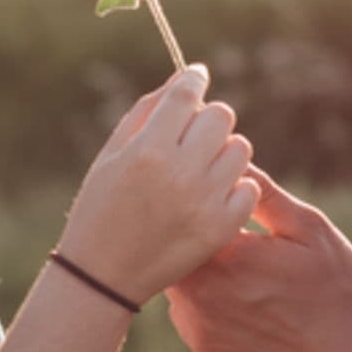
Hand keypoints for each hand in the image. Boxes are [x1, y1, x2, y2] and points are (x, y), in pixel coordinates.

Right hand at [58, 64, 257, 303]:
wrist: (104, 276)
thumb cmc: (101, 208)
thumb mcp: (111, 155)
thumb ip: (146, 112)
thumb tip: (182, 78)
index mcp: (148, 151)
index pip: (186, 95)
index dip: (193, 78)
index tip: (196, 76)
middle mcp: (180, 173)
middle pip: (221, 116)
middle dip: (208, 117)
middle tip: (193, 132)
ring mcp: (204, 202)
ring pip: (240, 148)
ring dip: (223, 149)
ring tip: (201, 166)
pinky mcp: (221, 227)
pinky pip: (249, 186)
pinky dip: (234, 185)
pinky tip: (211, 193)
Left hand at [167, 168, 351, 351]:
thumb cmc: (335, 286)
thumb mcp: (308, 228)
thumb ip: (264, 194)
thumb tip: (235, 158)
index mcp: (225, 255)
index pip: (183, 212)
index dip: (193, 199)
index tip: (205, 191)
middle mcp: (201, 293)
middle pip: (171, 248)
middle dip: (188, 232)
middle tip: (222, 229)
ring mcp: (197, 325)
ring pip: (177, 281)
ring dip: (195, 268)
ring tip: (232, 263)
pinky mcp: (203, 348)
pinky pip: (187, 313)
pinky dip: (202, 301)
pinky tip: (235, 297)